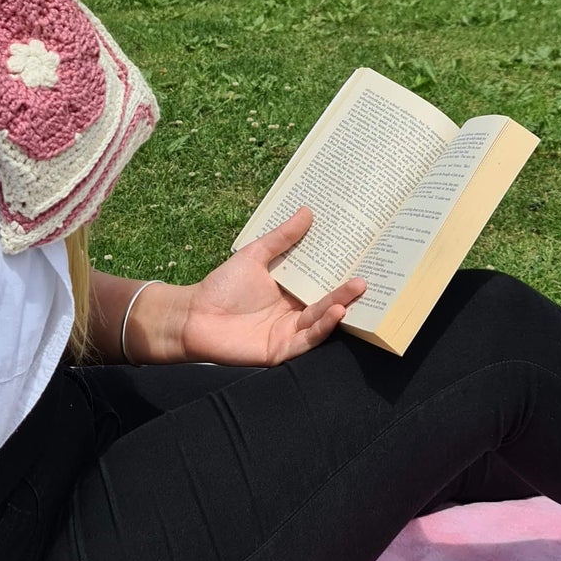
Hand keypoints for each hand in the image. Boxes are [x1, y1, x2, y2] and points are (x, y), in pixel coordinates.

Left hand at [176, 206, 364, 365]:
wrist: (193, 316)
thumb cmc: (222, 285)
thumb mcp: (255, 255)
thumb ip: (281, 238)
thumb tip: (307, 211)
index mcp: (290, 290)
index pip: (321, 281)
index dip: (339, 271)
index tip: (360, 258)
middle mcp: (293, 312)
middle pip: (326, 301)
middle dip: (347, 291)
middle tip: (367, 277)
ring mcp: (289, 331)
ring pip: (321, 320)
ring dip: (339, 306)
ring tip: (355, 290)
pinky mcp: (281, 349)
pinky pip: (308, 339)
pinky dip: (323, 327)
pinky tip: (334, 312)